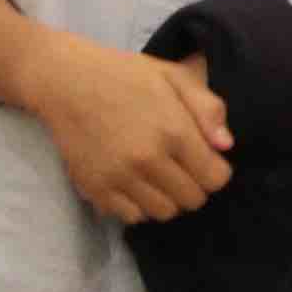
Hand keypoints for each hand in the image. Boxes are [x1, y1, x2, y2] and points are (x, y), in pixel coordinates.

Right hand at [29, 41, 232, 223]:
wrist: (66, 81)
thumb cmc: (125, 75)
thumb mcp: (174, 76)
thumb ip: (207, 109)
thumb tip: (226, 146)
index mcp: (173, 132)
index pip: (215, 179)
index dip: (217, 170)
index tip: (206, 159)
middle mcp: (148, 160)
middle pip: (192, 200)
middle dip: (195, 185)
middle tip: (181, 166)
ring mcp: (119, 178)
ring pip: (164, 213)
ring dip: (168, 197)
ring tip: (159, 174)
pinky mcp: (95, 189)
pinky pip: (132, 217)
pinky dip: (139, 205)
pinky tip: (135, 182)